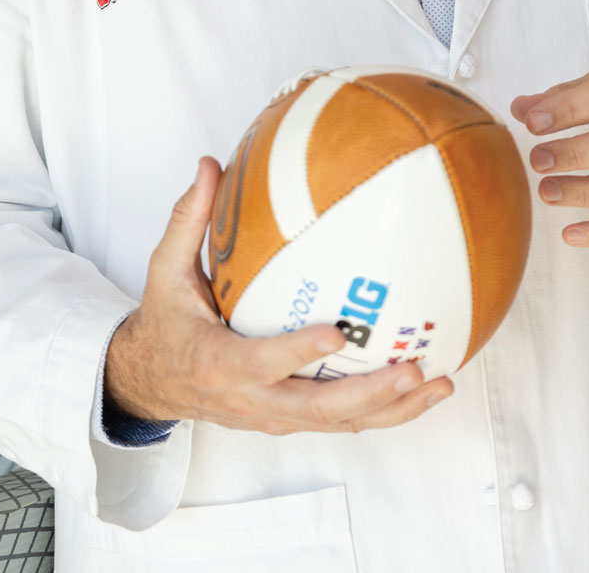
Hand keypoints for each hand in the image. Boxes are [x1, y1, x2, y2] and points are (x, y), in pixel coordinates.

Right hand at [104, 157, 453, 432]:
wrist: (151, 380)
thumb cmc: (164, 322)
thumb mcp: (165, 271)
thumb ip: (189, 219)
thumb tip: (211, 164)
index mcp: (218, 362)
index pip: (261, 362)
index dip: (298, 351)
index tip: (335, 331)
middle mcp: (250, 399)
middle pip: (317, 410)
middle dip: (369, 393)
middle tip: (412, 368)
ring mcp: (273, 416)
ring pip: (338, 424)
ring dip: (391, 409)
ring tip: (437, 382)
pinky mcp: (289, 420)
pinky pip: (341, 422)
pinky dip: (384, 410)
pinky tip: (422, 387)